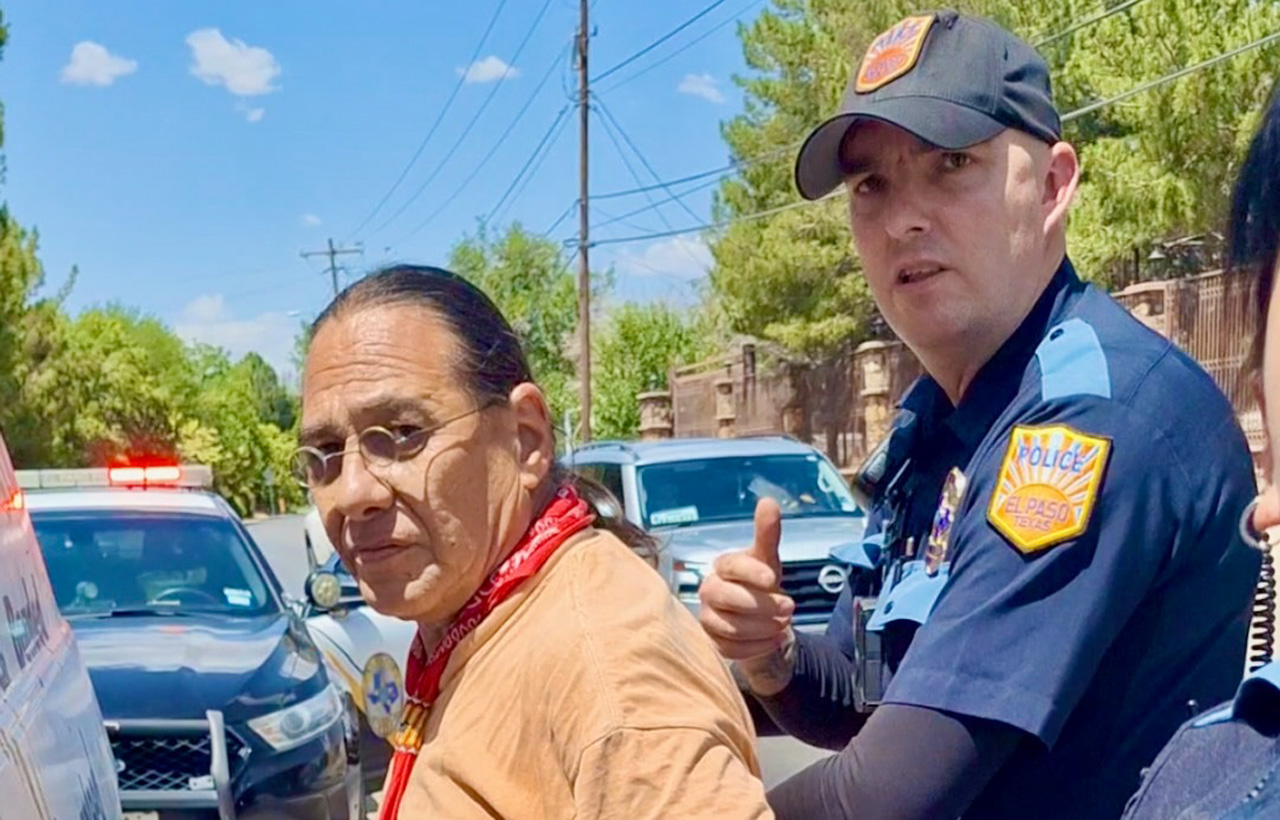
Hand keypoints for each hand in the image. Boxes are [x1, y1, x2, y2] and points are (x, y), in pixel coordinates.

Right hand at [697, 498, 797, 693]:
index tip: (773, 579)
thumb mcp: (769, 560)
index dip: (751, 571)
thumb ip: (767, 533)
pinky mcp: (711, 643)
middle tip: (790, 608)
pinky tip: (774, 639)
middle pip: (729, 598)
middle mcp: (708, 590)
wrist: (760, 622)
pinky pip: (732, 649)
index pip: (731, 565)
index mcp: (722, 566)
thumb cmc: (762, 586)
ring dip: (764, 627)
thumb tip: (768, 501)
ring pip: (732, 627)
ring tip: (783, 624)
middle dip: (763, 605)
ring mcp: (706, 618)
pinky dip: (757, 646)